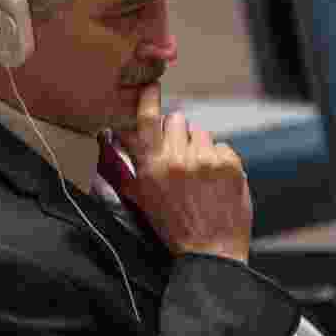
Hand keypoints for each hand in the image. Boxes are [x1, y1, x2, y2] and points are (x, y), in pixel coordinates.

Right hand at [115, 83, 251, 263]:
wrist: (211, 251)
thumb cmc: (173, 227)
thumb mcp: (140, 199)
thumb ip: (121, 168)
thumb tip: (106, 140)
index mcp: (151, 167)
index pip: (147, 119)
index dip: (148, 97)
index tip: (151, 84)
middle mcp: (177, 159)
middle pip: (177, 119)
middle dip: (178, 133)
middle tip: (180, 158)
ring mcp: (205, 160)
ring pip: (201, 133)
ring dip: (199, 148)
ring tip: (199, 176)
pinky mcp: (229, 163)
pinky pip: (222, 146)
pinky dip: (220, 160)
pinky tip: (215, 182)